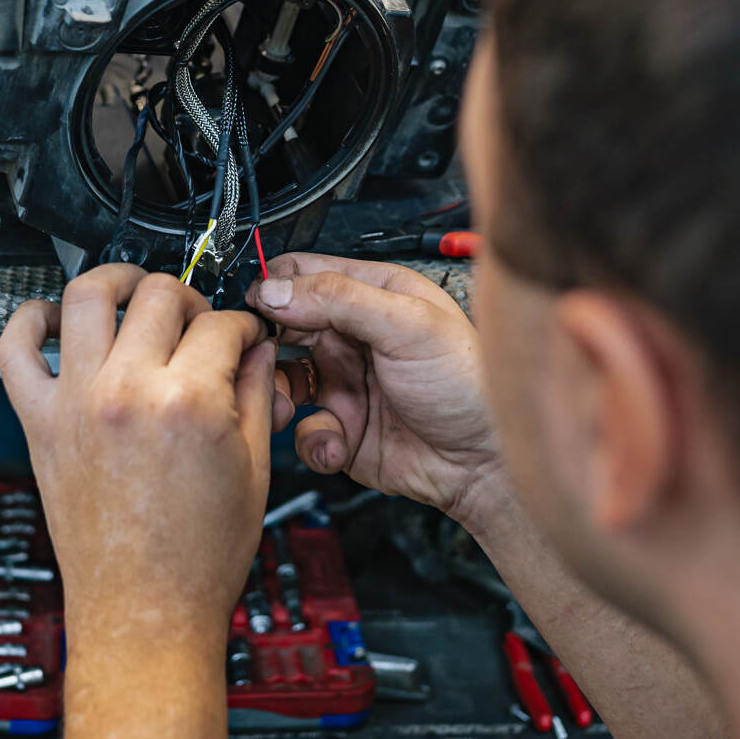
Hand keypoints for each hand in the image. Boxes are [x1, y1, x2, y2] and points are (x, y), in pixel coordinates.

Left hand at [0, 265, 276, 646]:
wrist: (146, 608)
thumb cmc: (196, 557)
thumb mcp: (254, 468)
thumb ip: (257, 396)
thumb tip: (257, 353)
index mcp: (189, 402)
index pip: (221, 325)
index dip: (242, 328)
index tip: (243, 339)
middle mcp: (128, 391)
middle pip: (160, 295)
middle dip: (191, 300)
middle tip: (198, 324)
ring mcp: (78, 402)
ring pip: (87, 294)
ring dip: (118, 280)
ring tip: (133, 291)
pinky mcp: (40, 422)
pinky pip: (14, 349)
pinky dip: (29, 319)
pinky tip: (55, 317)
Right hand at [248, 254, 504, 526]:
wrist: (486, 465)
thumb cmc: (470, 385)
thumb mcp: (408, 326)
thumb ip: (340, 300)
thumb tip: (279, 288)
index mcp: (374, 295)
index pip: (307, 273)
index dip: (275, 284)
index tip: (254, 303)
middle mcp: (354, 336)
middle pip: (285, 326)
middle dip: (268, 342)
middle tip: (262, 356)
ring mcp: (345, 382)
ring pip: (284, 379)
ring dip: (278, 394)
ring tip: (288, 406)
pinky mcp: (342, 428)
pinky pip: (305, 430)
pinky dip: (313, 440)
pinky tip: (337, 443)